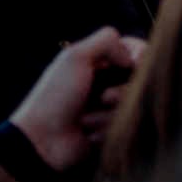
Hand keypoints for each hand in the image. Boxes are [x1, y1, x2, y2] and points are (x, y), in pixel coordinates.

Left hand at [10, 27, 144, 170]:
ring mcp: (110, 106)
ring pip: (135, 104)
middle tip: (104, 98)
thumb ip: (107, 41)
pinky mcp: (112, 129)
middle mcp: (107, 81)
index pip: (135, 50)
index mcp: (97, 61)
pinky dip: (107, 129)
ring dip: (111, 113)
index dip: (140, 56)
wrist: (40, 140)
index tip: (135, 63)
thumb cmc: (55, 96)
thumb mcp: (75, 57)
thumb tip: (132, 57)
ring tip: (87, 119)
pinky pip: (127, 126)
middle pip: (140, 79)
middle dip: (124, 91)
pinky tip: (89, 133)